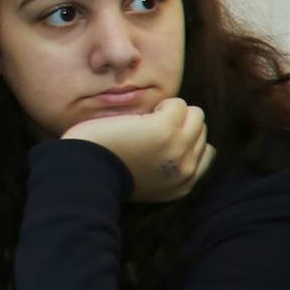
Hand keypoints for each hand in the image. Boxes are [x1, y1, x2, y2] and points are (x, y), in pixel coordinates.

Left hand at [63, 95, 213, 202]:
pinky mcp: (164, 129)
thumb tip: (175, 144)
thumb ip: (166, 167)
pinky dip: (160, 104)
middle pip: (200, 130)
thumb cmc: (103, 171)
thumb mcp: (146, 180)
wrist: (84, 173)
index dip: (183, 138)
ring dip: (171, 111)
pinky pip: (177, 104)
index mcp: (182, 185)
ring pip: (195, 114)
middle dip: (178, 123)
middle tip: (147, 128)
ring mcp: (178, 148)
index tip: (159, 139)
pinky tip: (139, 116)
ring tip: (144, 122)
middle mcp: (186, 169)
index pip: (205, 152)